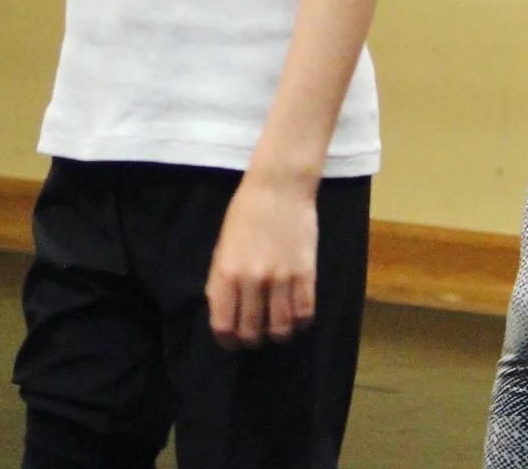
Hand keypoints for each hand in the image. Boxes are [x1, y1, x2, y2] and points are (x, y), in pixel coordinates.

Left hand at [205, 173, 317, 349]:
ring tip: (277, 325)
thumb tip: (224, 312)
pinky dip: (300, 321)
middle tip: (256, 332)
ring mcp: (281, 278)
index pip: (224, 325)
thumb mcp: (223, 246)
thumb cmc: (246, 212)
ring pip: (281, 330)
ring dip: (277, 333)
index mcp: (226, 272)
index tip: (232, 339)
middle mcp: (252, 280)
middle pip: (252, 332)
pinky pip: (304, 314)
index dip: (227, 339)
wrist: (279, 186)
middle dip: (252, 338)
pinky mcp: (306, 274)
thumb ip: (221, 281)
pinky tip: (295, 313)